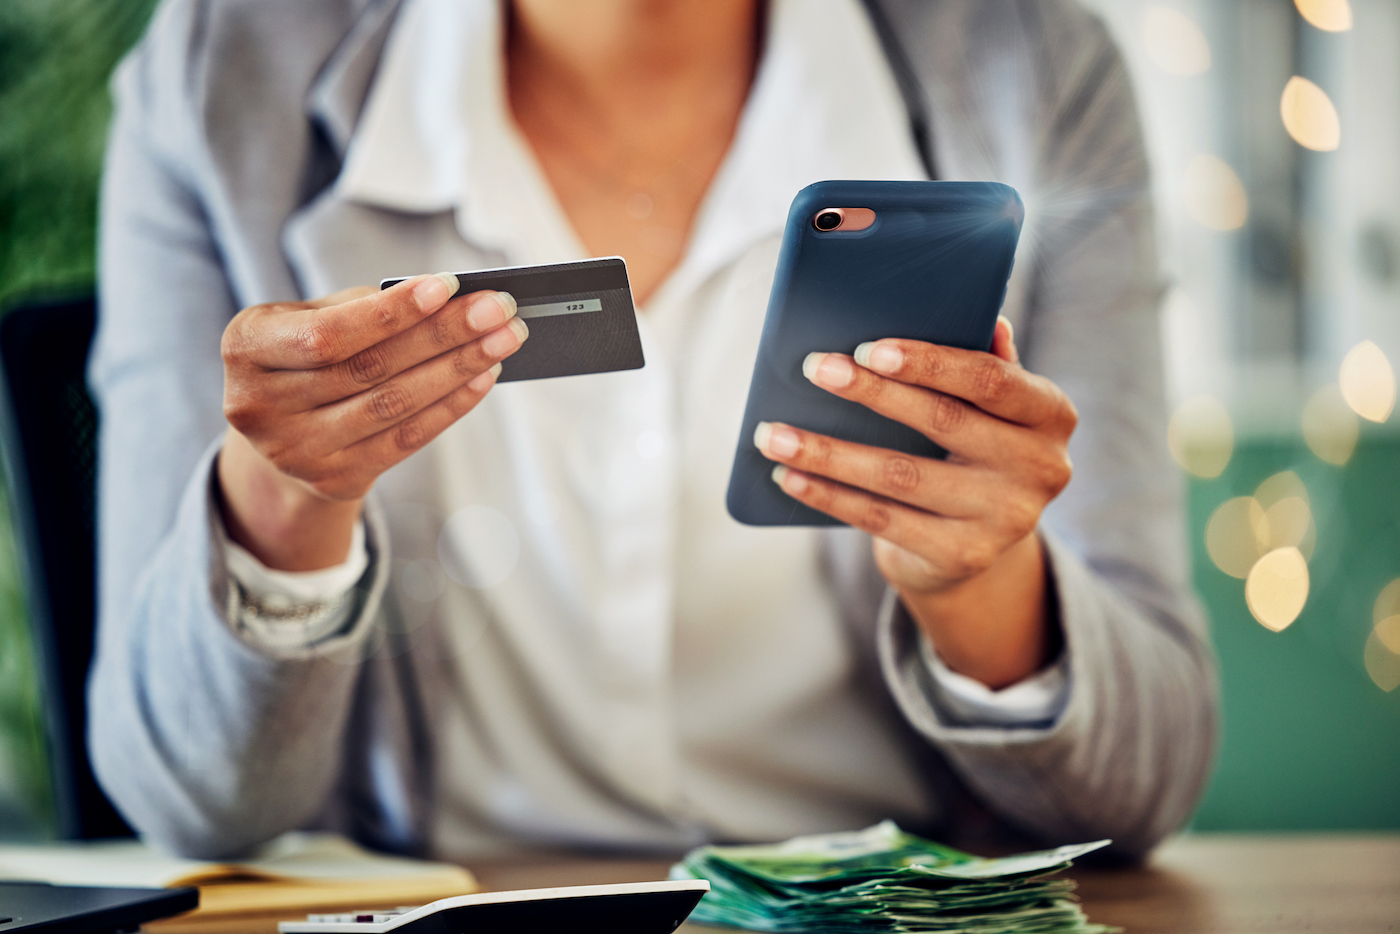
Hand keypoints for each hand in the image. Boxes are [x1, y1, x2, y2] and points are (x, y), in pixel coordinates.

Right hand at [218, 274, 527, 569]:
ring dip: (458, 370)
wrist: (280, 432)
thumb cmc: (307, 355)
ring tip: (503, 341)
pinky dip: (450, 406)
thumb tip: (451, 301)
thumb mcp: (310, 319)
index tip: (449, 286)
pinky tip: (483, 379)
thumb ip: (365, 308)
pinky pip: (405, 440)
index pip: (328, 332)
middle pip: (370, 368)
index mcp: (246, 347)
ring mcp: (294, 451)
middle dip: (444, 335)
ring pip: (392, 405)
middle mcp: (258, 404)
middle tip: (498, 310)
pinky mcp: (332, 479)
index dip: (391, 312)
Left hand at [752, 318, 1076, 686]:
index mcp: (1051, 415)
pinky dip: (828, 495)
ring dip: (829, 452)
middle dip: (870, 393)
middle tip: (814, 368)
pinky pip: (881, 520)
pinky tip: (788, 475)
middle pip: (942, 422)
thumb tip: (974, 310)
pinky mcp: (961, 556)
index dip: (931, 362)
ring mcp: (1004, 520)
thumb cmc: (973, 445)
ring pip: (901, 476)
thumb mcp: (990, 404)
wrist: (977, 543)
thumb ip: (983, 358)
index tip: (871, 347)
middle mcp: (1041, 469)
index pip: (993, 380)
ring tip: (773, 432)